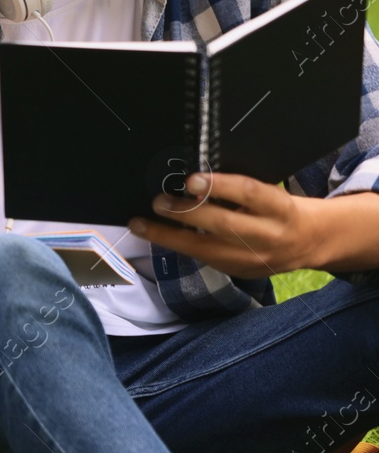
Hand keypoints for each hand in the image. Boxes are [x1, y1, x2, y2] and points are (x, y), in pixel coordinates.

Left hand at [129, 173, 318, 276]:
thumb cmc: (279, 206)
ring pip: (207, 249)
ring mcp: (255, 259)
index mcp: (279, 206)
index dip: (218, 186)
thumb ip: (237, 187)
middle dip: (186, 213)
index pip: (248, 193)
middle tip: (158, 201)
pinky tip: (158, 236)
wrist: (311, 240)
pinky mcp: (241, 273)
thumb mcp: (269, 190)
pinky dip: (178, 246)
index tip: (190, 180)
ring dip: (169, 236)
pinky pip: (205, 259)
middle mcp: (269, 235)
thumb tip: (191, 179)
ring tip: (141, 224)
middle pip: (224, 225)